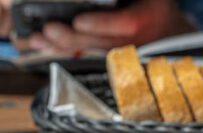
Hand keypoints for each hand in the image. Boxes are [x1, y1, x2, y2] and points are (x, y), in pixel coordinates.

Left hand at [18, 0, 194, 52]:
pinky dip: (63, 51)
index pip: (128, 24)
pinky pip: (86, 56)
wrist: (164, 24)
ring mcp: (123, 52)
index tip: (80, 20)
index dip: (102, 24)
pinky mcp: (110, 57)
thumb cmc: (148, 3)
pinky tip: (44, 46)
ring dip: (62, 47)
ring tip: (38, 38)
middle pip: (103, 44)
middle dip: (73, 38)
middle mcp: (138, 40)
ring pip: (92, 54)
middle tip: (49, 29)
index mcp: (150, 16)